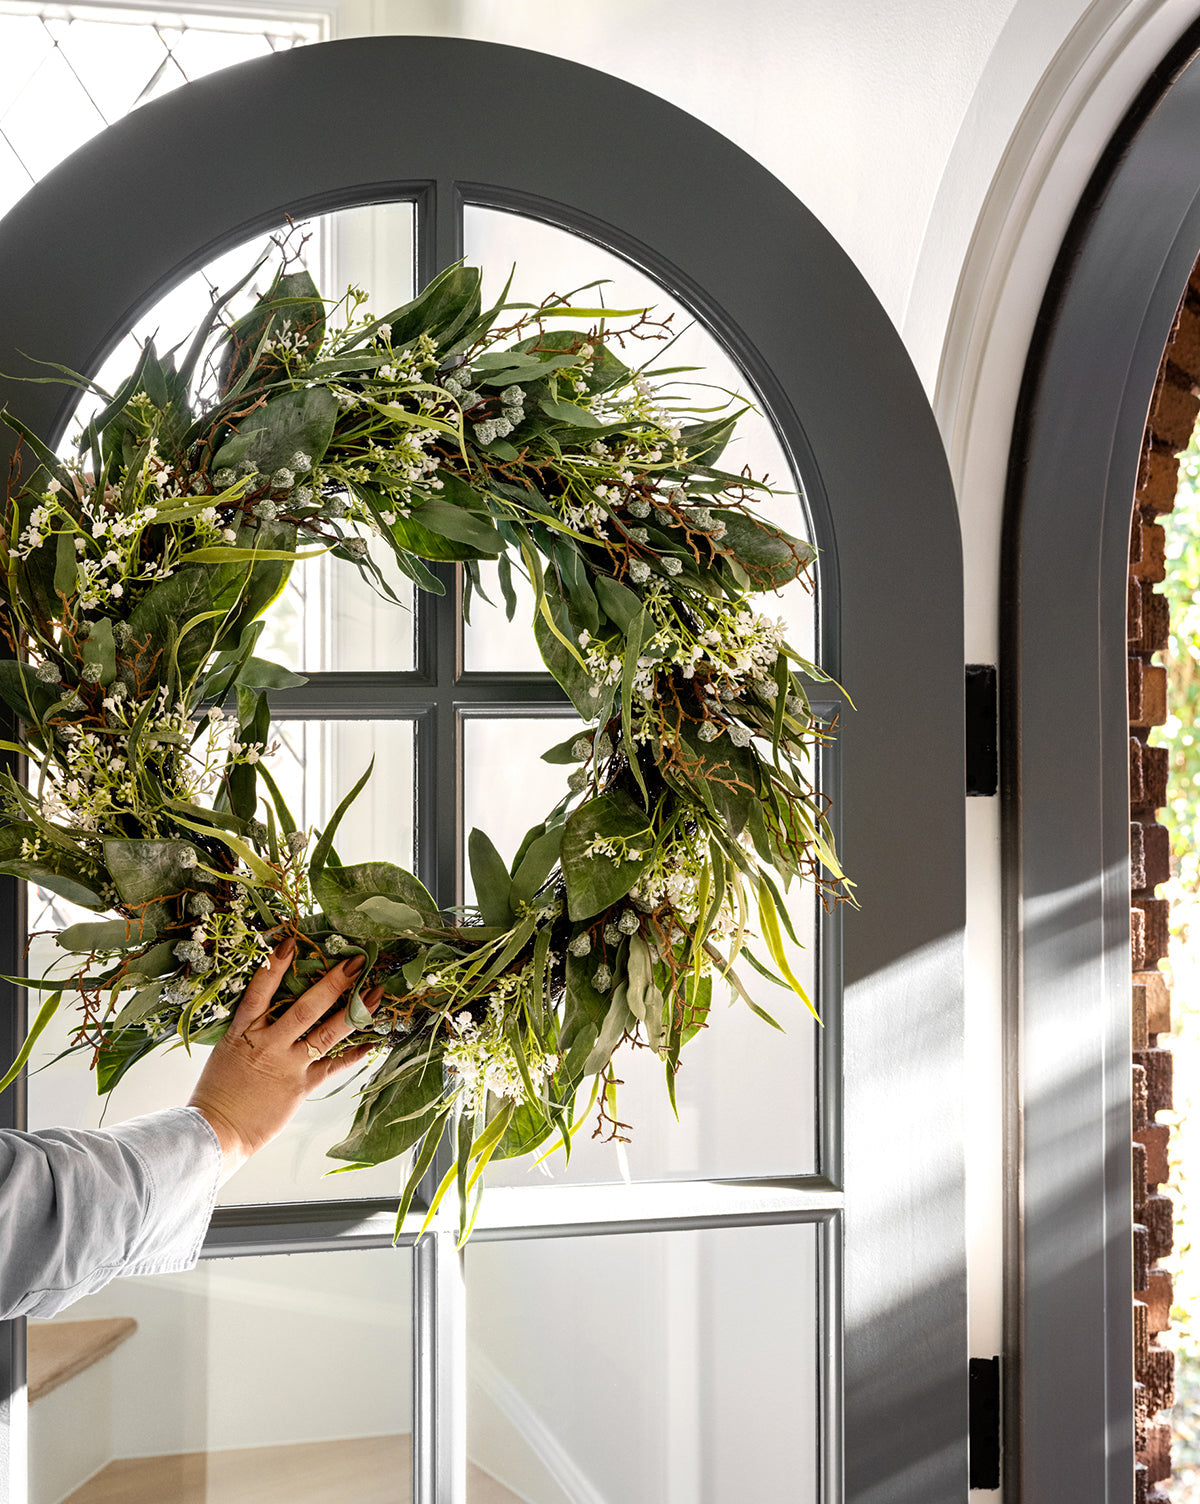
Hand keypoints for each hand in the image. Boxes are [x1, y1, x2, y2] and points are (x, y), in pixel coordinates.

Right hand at [188, 939, 382, 1182]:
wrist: (216, 1131)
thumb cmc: (218, 1089)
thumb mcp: (227, 1049)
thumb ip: (250, 1027)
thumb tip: (273, 1003)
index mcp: (243, 1032)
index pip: (259, 992)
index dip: (275, 966)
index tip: (292, 942)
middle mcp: (268, 1045)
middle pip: (305, 1008)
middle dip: (333, 983)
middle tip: (356, 962)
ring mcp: (288, 1066)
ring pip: (326, 1033)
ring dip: (354, 1011)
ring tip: (376, 992)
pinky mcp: (301, 1086)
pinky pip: (333, 1066)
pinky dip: (354, 1054)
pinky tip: (372, 1041)